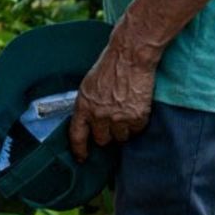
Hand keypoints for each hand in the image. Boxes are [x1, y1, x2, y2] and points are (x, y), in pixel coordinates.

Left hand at [68, 37, 156, 161]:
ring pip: (121, 138)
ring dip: (122, 130)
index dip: (80, 149)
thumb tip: (90, 121)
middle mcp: (99, 115)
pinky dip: (137, 123)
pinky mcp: (136, 118)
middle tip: (112, 122)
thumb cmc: (109, 66)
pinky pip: (136, 131)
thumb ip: (88, 104)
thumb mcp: (89, 85)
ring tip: (125, 111)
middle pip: (102, 140)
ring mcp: (118, 118)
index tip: (82, 157)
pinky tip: (135, 108)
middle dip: (106, 134)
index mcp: (83, 105)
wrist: (130, 57)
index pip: (77, 135)